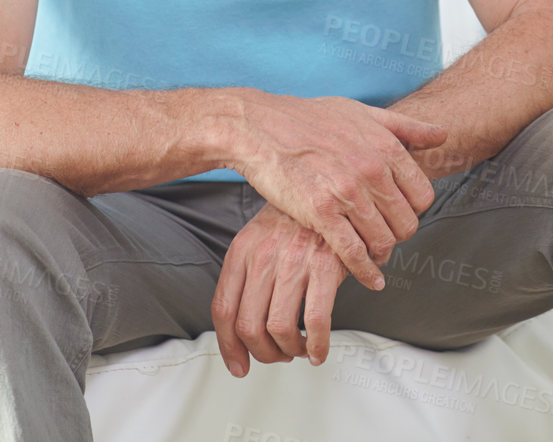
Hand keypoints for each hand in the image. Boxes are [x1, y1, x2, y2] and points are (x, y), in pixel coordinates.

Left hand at [212, 203, 349, 375]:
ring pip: (279, 328)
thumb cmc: (296, 217)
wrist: (329, 187)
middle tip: (276, 355)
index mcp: (241, 251)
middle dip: (262, 353)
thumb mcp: (259, 238)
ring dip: (289, 351)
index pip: (223, 310)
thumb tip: (241, 324)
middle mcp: (263, 257)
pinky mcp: (324, 265)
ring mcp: (293, 261)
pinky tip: (319, 349)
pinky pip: (317, 321)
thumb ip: (246, 275)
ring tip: (299, 349)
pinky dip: (317, 345)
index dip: (229, 346)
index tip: (239, 364)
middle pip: (249, 327)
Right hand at [233, 94, 445, 289]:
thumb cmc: (310, 118)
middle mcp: (372, 170)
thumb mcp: (363, 112)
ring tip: (373, 255)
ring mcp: (347, 193)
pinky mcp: (320, 212)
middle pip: (406, 223)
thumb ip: (406, 126)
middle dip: (398, 235)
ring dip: (381, 254)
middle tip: (385, 237)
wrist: (261, 126)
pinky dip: (364, 271)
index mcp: (386, 147)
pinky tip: (369, 279)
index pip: (422, 196)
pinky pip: (353, 252)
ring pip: (383, 240)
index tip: (399, 215)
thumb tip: (442, 134)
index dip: (413, 210)